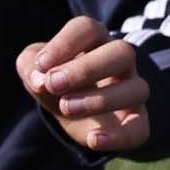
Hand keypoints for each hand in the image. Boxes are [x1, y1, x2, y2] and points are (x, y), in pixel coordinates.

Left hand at [18, 16, 152, 154]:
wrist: (73, 113)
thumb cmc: (55, 81)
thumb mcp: (35, 69)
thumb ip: (30, 67)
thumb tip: (40, 81)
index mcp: (94, 41)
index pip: (87, 28)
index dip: (64, 43)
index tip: (42, 64)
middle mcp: (120, 62)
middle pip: (121, 52)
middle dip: (86, 69)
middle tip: (53, 84)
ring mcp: (132, 90)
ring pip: (137, 89)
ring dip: (99, 100)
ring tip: (66, 108)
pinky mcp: (135, 122)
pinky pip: (139, 129)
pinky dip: (118, 137)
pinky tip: (92, 140)